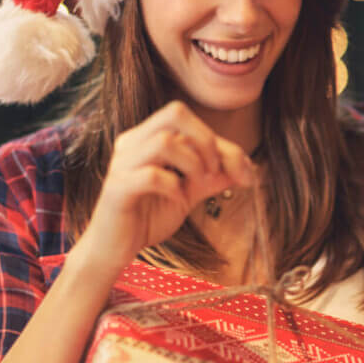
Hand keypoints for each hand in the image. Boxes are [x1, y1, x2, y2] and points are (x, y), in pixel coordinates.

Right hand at [78, 101, 255, 271]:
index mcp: (147, 137)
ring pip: (164, 141)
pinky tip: (177, 199)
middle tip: (214, 171)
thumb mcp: (188, 193)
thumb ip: (213, 177)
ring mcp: (122, 164)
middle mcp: (132, 142)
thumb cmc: (148, 217)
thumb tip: (249, 167)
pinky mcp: (118, 188)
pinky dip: (173, 186)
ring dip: (192, 163)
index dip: (223, 144)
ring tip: (195, 186)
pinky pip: (150, 175)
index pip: (190, 120)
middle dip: (206, 140)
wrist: (114, 250)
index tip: (244, 174)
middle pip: (175, 112)